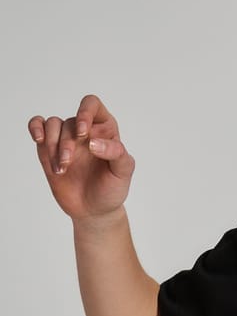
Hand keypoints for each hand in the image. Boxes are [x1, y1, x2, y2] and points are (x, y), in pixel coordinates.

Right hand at [28, 93, 135, 221]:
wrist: (94, 210)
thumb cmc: (111, 189)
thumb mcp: (123, 172)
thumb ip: (116, 153)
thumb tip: (93, 142)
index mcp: (105, 130)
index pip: (92, 105)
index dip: (85, 113)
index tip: (83, 134)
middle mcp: (84, 131)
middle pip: (70, 121)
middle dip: (67, 143)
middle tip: (69, 163)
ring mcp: (66, 139)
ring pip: (53, 125)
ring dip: (53, 145)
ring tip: (61, 169)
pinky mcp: (49, 149)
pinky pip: (38, 126)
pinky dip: (35, 128)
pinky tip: (38, 139)